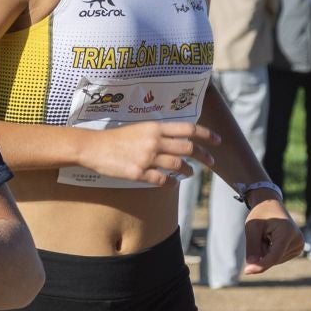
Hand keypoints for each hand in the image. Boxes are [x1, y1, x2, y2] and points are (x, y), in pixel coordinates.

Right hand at [80, 120, 220, 184]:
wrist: (93, 147)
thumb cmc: (116, 138)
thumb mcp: (139, 129)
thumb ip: (158, 133)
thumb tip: (177, 139)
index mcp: (154, 127)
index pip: (188, 129)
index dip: (206, 135)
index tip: (218, 141)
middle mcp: (154, 141)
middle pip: (188, 148)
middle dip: (204, 155)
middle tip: (211, 161)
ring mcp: (147, 158)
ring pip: (178, 165)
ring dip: (188, 170)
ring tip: (191, 172)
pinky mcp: (139, 173)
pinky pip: (162, 180)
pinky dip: (171, 182)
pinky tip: (173, 182)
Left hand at [242, 200, 303, 274]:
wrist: (272, 206)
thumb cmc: (261, 214)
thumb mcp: (252, 227)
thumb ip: (252, 247)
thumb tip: (253, 268)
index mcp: (288, 232)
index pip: (274, 255)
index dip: (261, 265)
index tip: (247, 271)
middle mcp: (298, 240)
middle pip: (273, 259)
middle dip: (262, 251)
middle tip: (262, 234)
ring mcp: (299, 246)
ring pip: (274, 260)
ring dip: (266, 251)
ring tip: (268, 235)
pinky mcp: (297, 250)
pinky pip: (277, 259)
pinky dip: (270, 252)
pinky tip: (272, 239)